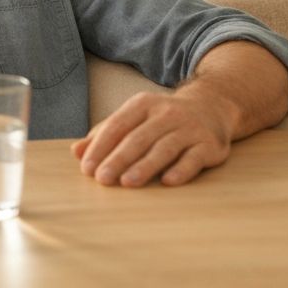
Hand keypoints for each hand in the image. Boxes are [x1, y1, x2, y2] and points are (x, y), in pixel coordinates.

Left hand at [70, 86, 237, 187]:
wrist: (211, 107)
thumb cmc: (162, 118)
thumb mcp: (133, 118)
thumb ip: (105, 134)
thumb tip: (76, 151)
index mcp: (142, 104)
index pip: (117, 126)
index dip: (100, 147)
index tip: (87, 168)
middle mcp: (165, 113)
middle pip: (138, 138)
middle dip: (118, 159)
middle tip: (102, 179)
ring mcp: (189, 128)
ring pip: (164, 148)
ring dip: (145, 166)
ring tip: (127, 182)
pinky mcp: (209, 144)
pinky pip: (194, 158)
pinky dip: (181, 170)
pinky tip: (167, 182)